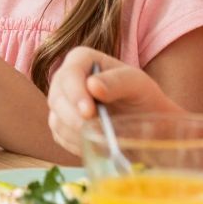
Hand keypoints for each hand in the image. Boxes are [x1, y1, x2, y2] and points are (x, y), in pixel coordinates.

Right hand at [45, 47, 185, 155]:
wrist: (147, 120)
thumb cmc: (143, 96)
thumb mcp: (138, 84)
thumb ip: (117, 81)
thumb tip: (92, 85)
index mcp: (82, 60)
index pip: (69, 74)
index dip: (75, 94)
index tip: (88, 112)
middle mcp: (66, 79)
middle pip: (57, 99)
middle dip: (74, 118)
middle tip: (98, 133)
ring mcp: (61, 103)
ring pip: (56, 120)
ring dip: (78, 134)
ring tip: (104, 139)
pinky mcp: (61, 124)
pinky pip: (60, 136)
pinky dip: (77, 144)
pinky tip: (97, 144)